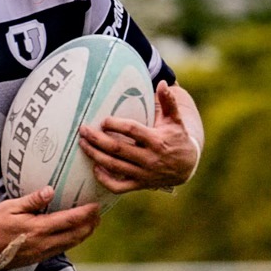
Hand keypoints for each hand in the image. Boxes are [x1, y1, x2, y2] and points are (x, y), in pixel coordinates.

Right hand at [0, 186, 102, 268]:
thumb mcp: (8, 208)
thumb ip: (32, 200)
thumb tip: (50, 190)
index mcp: (38, 229)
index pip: (70, 220)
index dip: (86, 213)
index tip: (96, 205)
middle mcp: (43, 243)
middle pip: (76, 235)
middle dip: (90, 225)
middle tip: (98, 214)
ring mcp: (41, 253)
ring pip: (70, 244)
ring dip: (83, 234)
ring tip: (90, 225)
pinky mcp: (36, 259)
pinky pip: (60, 250)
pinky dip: (71, 241)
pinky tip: (71, 235)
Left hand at [77, 83, 200, 192]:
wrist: (187, 167)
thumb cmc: (177, 139)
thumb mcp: (175, 120)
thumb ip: (169, 102)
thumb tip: (163, 84)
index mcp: (157, 140)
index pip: (132, 131)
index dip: (116, 125)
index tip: (104, 120)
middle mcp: (149, 158)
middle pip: (118, 149)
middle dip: (97, 139)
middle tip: (83, 130)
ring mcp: (143, 174)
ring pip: (114, 166)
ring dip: (95, 155)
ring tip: (82, 144)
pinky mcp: (139, 185)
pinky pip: (117, 186)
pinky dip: (104, 179)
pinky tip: (94, 167)